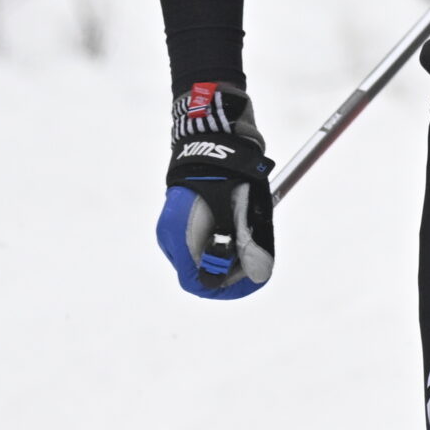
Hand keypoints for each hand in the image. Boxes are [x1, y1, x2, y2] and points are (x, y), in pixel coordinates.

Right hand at [159, 81, 275, 299]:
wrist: (214, 140)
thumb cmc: (227, 178)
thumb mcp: (236, 217)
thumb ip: (236, 249)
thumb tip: (247, 278)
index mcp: (177, 238)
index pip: (195, 283)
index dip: (224, 289)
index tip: (252, 282)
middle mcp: (171, 236)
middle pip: (199, 272)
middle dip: (230, 273)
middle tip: (258, 264)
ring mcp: (175, 226)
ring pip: (204, 257)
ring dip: (229, 257)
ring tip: (254, 244)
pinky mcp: (185, 217)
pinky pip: (205, 240)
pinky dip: (225, 241)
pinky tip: (244, 229)